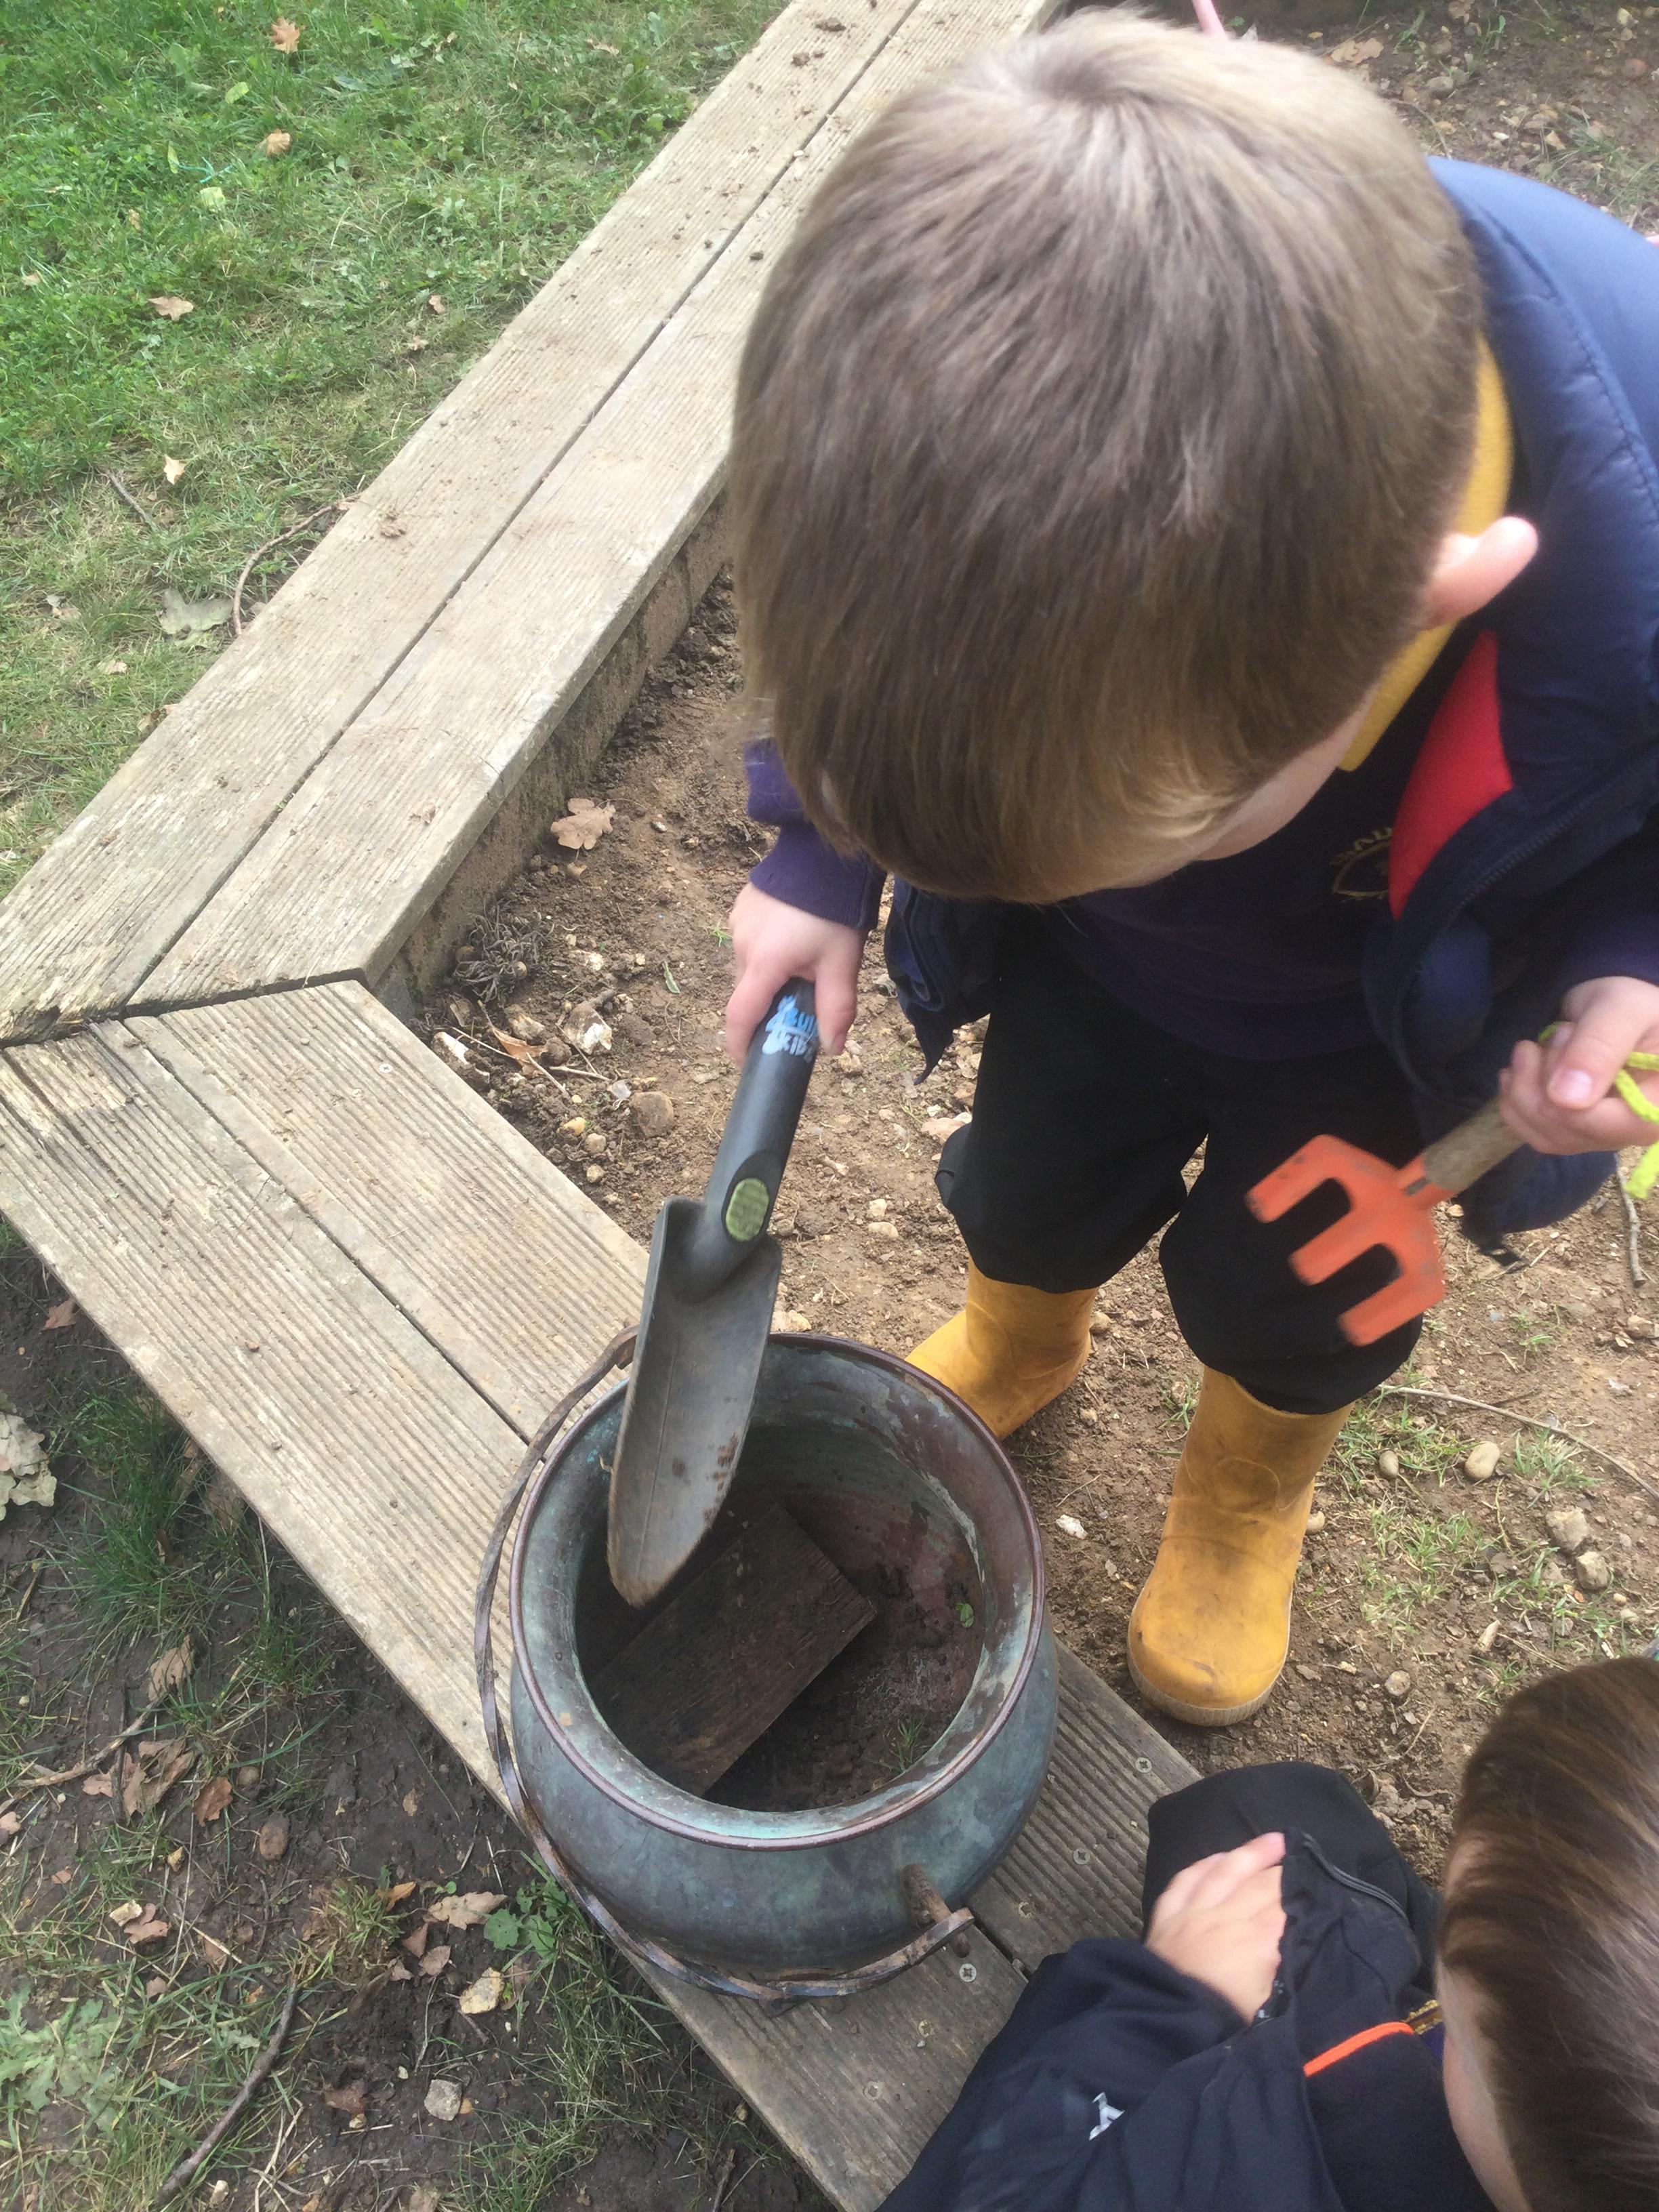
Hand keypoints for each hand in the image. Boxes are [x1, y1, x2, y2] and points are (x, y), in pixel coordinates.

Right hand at [724, 884, 864, 1059]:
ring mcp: (738, 923)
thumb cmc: (835, 910)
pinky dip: (765, 952)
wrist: (824, 854)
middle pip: (747, 992)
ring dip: (768, 977)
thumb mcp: (842, 963)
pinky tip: (792, 938)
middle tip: (795, 1008)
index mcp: (764, 963)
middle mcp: (741, 944)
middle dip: (767, 1007)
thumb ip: (835, 1009)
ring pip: (748, 967)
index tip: (747, 1061)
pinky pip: (748, 942)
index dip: (740, 1044)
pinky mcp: (741, 907)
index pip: (741, 1016)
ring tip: (802, 964)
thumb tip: (831, 1049)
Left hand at [1144, 1832, 1285, 2022]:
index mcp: (1257, 1941)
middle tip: (1298, 1856)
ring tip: (1271, 1840)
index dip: (1301, 1891)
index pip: (1285, 1905)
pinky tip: (1218, 1858)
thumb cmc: (1227, 2022)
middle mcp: (1226, 1917)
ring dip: (1249, 1853)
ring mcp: (1193, 1912)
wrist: (1170, 2024)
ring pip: (1224, 1871)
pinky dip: (1204, 1865)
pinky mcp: (1167, 1916)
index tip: (1315, 1883)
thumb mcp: (1271, 2001)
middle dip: (1281, 1869)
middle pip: (1259, 1883)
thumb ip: (1287, 1967)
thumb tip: (1302, 1943)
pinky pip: (1187, 1879)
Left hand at [1498, 977, 1658, 1154]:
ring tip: (1537, 1047)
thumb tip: (1567, 1101)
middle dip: (1545, 1078)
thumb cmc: (1630, 1003)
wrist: (1614, 1007)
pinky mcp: (1576, 1132)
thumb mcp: (1621, 1009)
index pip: (1610, 1127)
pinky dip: (1514, 1100)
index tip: (1566, 1036)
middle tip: (1559, 1032)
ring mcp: (1603, 1135)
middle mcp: (1636, 1130)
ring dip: (1524, 1087)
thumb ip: (1599, 1048)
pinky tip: (1519, 1070)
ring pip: (1545, 1135)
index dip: (1569, 1096)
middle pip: (1569, 1132)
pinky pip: (1533, 1133)